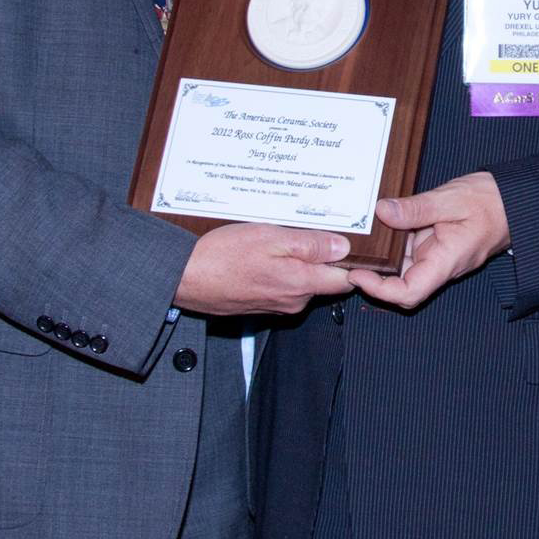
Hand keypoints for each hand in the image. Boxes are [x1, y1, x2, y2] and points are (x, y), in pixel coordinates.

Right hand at [175, 222, 352, 316]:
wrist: (186, 278)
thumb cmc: (224, 256)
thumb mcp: (271, 238)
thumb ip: (310, 244)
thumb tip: (343, 247)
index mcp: (301, 283)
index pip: (344, 280)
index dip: (351, 262)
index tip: (349, 244)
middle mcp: (293, 301)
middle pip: (324, 279)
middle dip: (320, 257)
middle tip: (302, 231)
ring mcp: (277, 306)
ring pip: (301, 282)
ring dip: (296, 262)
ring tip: (276, 240)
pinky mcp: (261, 306)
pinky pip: (281, 287)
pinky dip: (278, 271)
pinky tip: (261, 256)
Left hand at [348, 171, 509, 309]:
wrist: (514, 200)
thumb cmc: (491, 201)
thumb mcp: (451, 199)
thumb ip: (417, 208)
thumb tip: (382, 211)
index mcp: (447, 261)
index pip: (409, 293)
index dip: (379, 290)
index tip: (357, 274)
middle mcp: (441, 265)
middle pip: (401, 285)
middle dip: (374, 274)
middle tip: (349, 254)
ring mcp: (438, 257)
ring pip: (403, 266)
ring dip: (383, 255)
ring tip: (360, 235)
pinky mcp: (436, 246)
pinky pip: (411, 250)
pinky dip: (395, 241)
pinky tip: (382, 223)